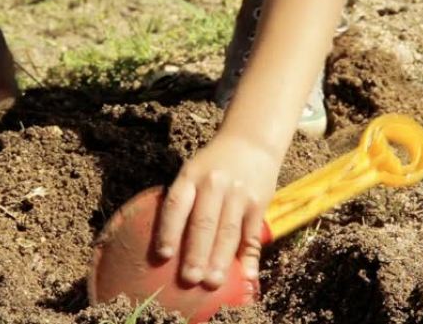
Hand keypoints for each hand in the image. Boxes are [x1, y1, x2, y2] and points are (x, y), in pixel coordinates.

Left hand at [155, 133, 280, 288]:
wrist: (252, 140)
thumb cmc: (213, 164)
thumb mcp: (193, 171)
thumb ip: (183, 199)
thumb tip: (168, 243)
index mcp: (191, 176)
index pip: (176, 205)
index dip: (168, 230)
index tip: (163, 255)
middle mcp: (214, 184)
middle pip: (204, 223)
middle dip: (196, 253)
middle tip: (190, 279)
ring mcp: (239, 194)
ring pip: (228, 232)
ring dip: (220, 260)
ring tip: (213, 283)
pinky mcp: (259, 203)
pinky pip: (252, 235)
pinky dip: (250, 257)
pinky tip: (247, 276)